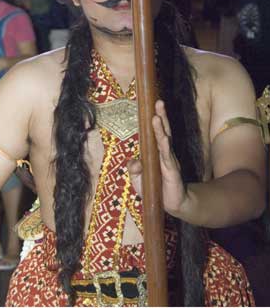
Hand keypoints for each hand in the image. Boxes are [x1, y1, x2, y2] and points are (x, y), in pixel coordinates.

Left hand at [128, 100, 187, 215]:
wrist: (173, 205)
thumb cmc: (155, 189)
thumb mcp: (139, 180)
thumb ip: (134, 170)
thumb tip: (132, 162)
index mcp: (156, 152)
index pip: (155, 132)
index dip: (155, 119)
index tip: (152, 104)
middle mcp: (164, 153)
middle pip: (163, 131)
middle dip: (161, 116)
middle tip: (159, 102)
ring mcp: (169, 161)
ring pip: (165, 141)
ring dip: (161, 129)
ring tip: (157, 116)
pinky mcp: (172, 172)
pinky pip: (168, 158)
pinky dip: (165, 148)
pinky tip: (164, 139)